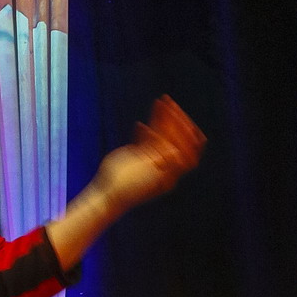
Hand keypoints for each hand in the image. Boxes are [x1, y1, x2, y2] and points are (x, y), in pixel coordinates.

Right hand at [93, 95, 205, 218]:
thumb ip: (162, 163)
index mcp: (171, 171)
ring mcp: (153, 159)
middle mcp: (165, 164)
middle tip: (169, 102)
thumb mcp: (146, 174)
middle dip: (175, 119)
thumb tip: (177, 152)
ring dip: (162, 118)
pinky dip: (147, 130)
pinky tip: (139, 125)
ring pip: (161, 135)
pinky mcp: (139, 155)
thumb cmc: (127, 189)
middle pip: (176, 138)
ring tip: (158, 102)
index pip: (187, 149)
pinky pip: (147, 139)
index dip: (186, 132)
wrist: (109, 195)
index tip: (182, 117)